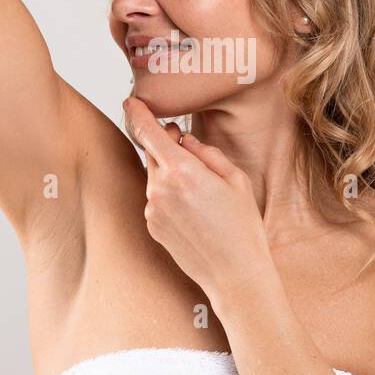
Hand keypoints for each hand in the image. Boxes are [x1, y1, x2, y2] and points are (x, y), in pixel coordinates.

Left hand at [122, 97, 274, 303]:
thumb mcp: (235, 180)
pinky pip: (156, 200)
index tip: (132, 101)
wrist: (234, 274)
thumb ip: (206, 153)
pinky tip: (194, 213)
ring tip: (202, 195)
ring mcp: (152, 210)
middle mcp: (160, 188)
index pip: (149, 132)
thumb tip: (184, 139)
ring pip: (156, 178)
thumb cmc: (242, 225)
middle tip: (186, 146)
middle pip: (152, 153)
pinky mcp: (151, 226)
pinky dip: (169, 197)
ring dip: (171, 175)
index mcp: (182, 171)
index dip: (138, 113)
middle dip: (166, 147)